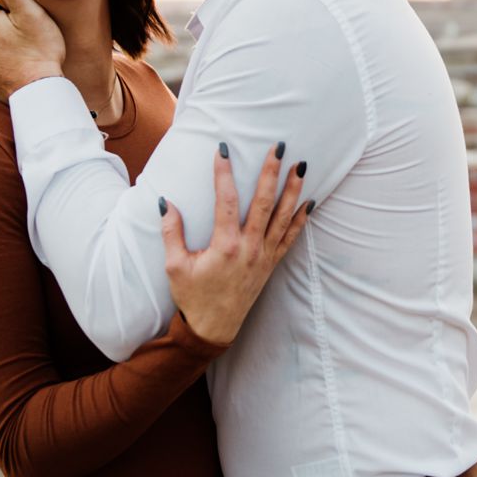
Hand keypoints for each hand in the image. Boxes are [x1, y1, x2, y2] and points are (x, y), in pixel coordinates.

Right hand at [163, 143, 312, 345]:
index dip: (224, 173)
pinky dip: (301, 220)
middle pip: (264, 203)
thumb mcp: (175, 267)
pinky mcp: (271, 264)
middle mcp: (249, 248)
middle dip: (271, 173)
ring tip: (301, 166)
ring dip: (293, 190)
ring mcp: (263, 256)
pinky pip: (290, 238)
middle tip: (278, 148)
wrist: (213, 328)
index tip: (222, 150)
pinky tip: (309, 202)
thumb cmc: (193, 297)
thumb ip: (171, 233)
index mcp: (225, 246)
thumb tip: (166, 203)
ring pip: (283, 217)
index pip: (226, 201)